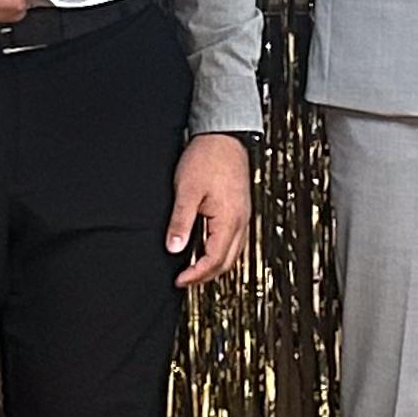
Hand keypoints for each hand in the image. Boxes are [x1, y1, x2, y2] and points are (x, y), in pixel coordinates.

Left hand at [168, 132, 252, 287]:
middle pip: (226, 262)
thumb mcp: (187, 191)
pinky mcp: (240, 209)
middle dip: (205, 275)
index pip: (213, 260)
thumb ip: (181, 222)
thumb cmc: (207, 158)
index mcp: (229, 220)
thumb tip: (174, 249)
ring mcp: (242, 216)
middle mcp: (240, 221)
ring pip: (232, 253)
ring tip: (193, 268)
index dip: (195, 275)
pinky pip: (234, 240)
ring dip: (213, 265)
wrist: (224, 136)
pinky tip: (205, 247)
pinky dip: (220, 251)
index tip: (179, 280)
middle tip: (184, 280)